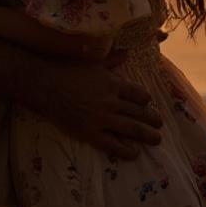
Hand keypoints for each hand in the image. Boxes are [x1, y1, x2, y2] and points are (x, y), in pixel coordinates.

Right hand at [34, 59, 162, 160]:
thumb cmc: (67, 69)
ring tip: (156, 139)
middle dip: (152, 119)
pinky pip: (112, 145)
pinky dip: (125, 151)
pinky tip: (134, 154)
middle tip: (160, 123)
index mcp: (113, 84)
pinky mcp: (90, 133)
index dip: (146, 100)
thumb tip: (127, 52)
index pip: (138, 94)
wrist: (45, 85)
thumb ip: (112, 59)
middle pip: (138, 112)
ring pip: (131, 129)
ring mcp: (101, 119)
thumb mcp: (92, 61)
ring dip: (146, 135)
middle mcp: (111, 102)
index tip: (148, 103)